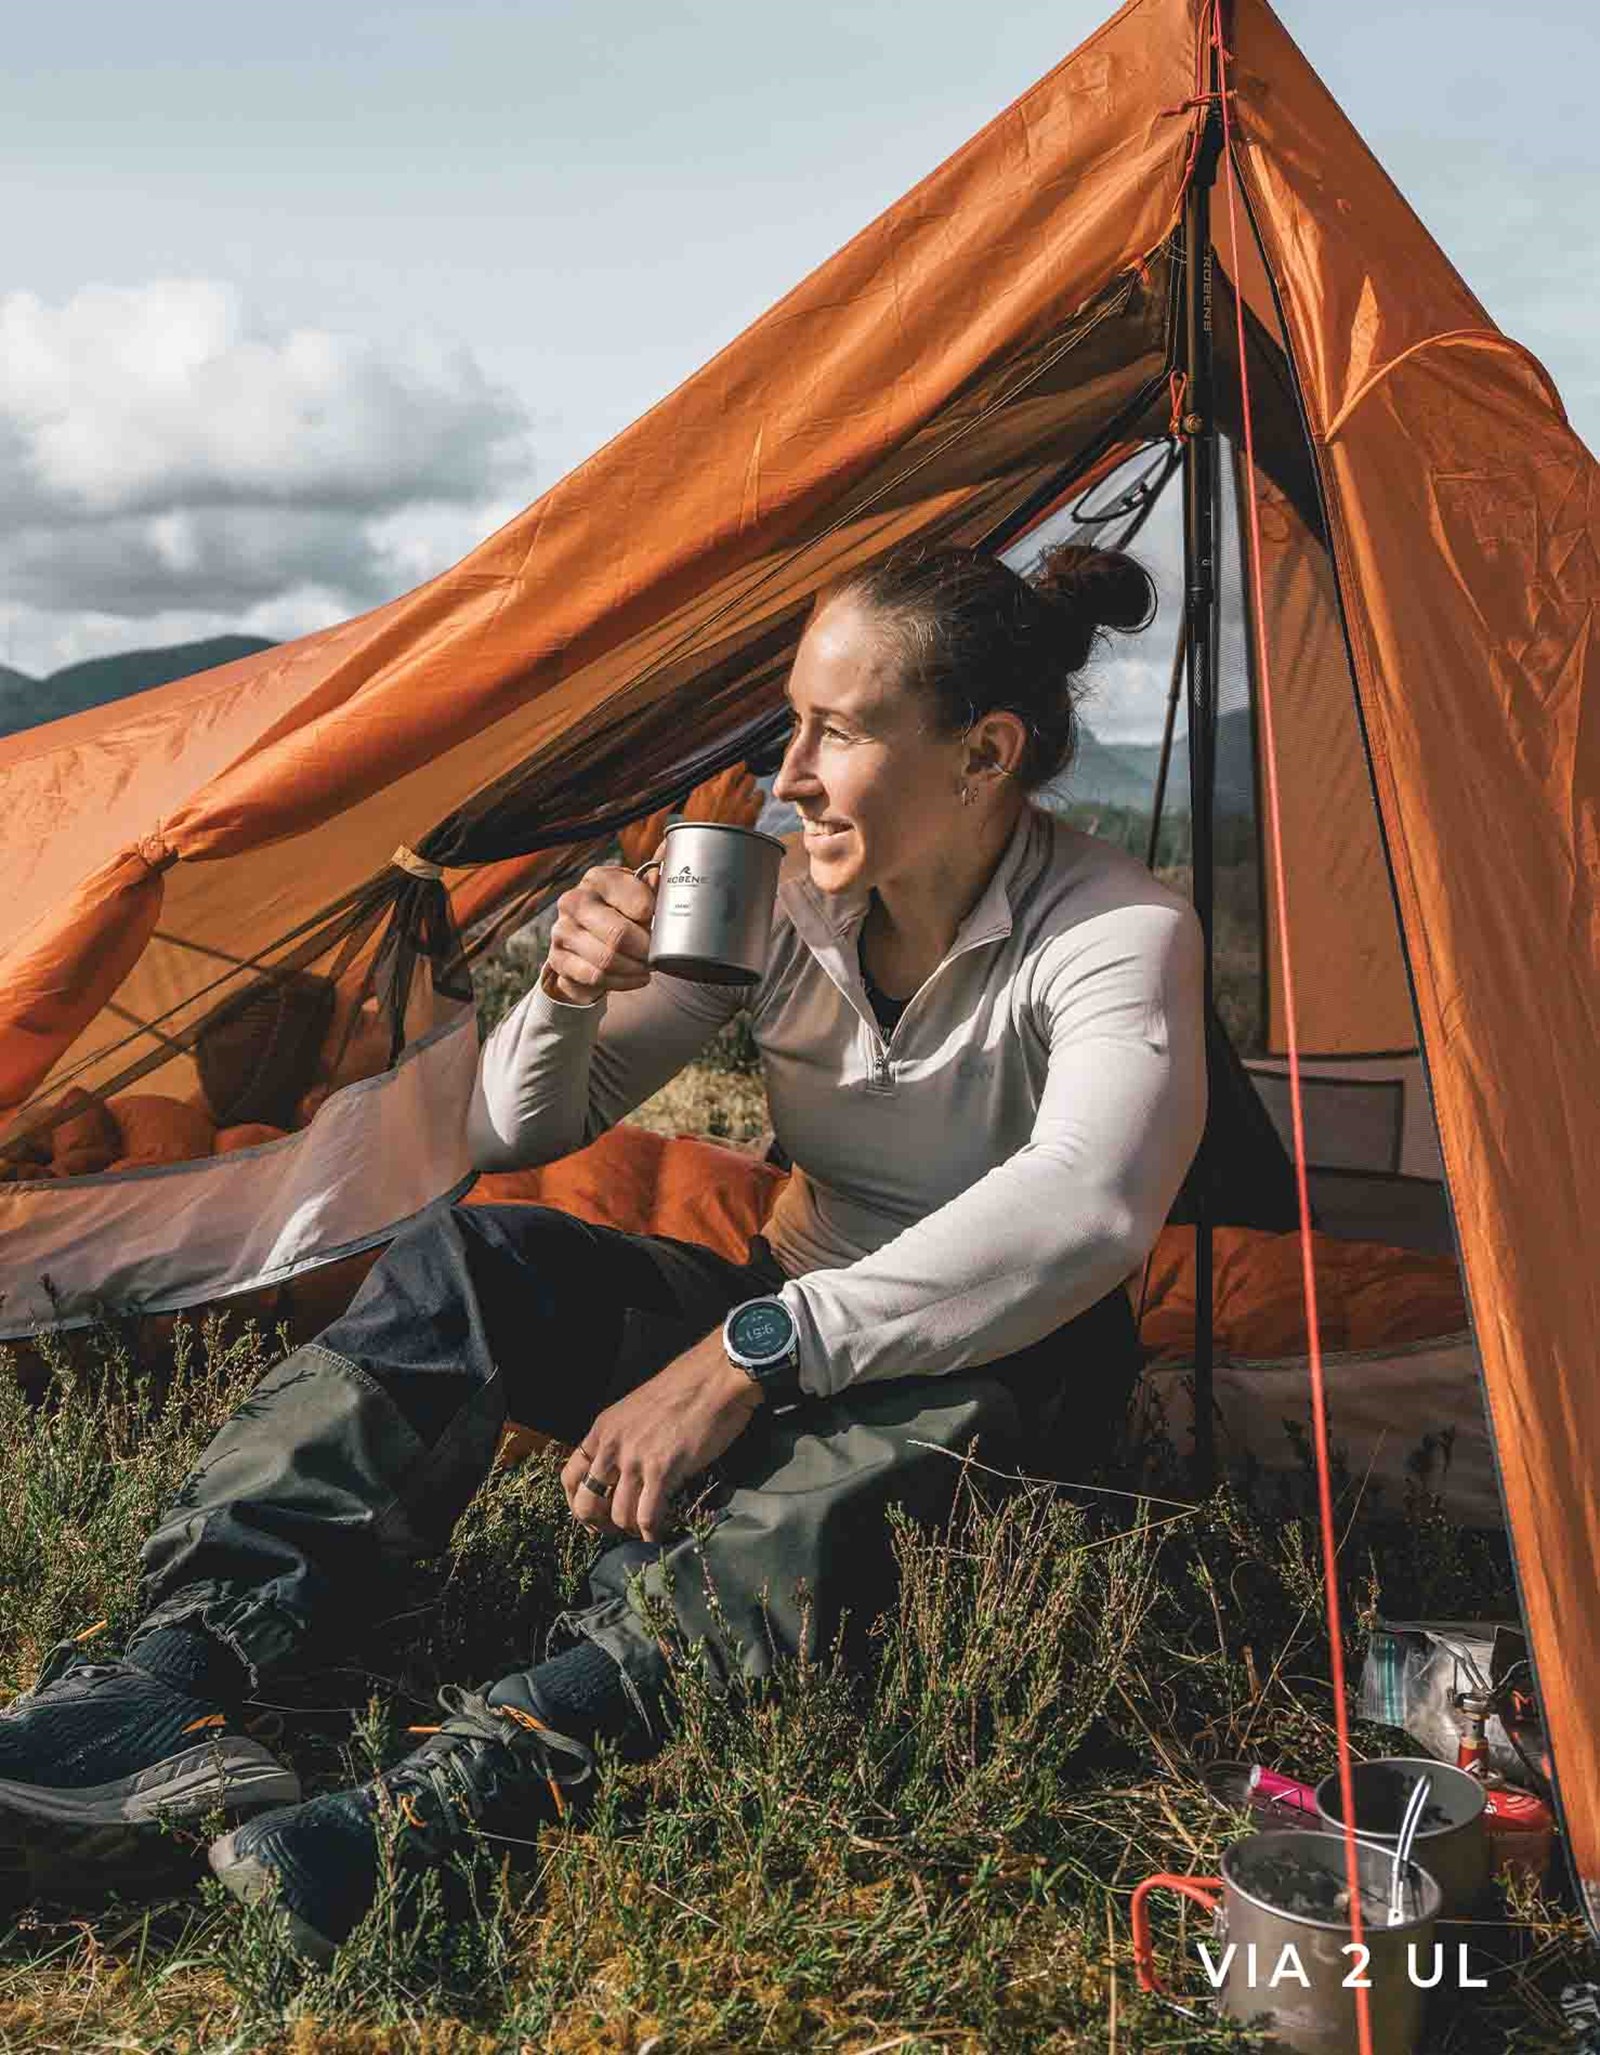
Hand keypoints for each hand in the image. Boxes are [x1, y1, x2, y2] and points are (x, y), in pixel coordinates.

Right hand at [542, 847, 663, 1006]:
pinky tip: (634, 978)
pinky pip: (595, 978)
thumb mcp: (638, 892)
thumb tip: (672, 847)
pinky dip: (622, 983)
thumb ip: (655, 876)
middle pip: (618, 934)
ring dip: (635, 969)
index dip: (656, 919)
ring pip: (606, 960)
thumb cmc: (619, 912)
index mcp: (597, 879)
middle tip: (658, 956)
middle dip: (646, 950)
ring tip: (648, 968)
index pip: (637, 900)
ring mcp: (562, 933)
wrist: (584, 941)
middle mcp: (574, 902)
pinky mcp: (559, 961)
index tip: (664, 927)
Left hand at [562, 1329, 763, 1542]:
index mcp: (603, 1429)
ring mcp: (635, 1459)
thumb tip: (624, 1470)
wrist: (716, 1377)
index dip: (578, 1504)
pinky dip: (653, 1533)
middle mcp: (612, 1445)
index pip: (569, 1477)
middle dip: (601, 1526)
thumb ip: (624, 1438)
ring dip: (633, 1530)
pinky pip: (647, 1517)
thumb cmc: (686, 1388)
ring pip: (619, 1517)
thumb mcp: (638, 1409)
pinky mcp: (662, 1470)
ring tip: (648, 1529)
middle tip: (620, 1531)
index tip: (595, 1516)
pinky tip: (662, 1533)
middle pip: (586, 1504)